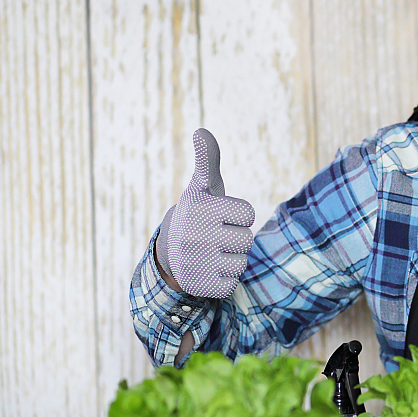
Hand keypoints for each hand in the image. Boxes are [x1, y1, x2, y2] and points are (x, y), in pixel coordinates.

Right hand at [156, 128, 255, 297]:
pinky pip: (233, 283)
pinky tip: (208, 270)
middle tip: (214, 236)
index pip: (248, 215)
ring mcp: (197, 263)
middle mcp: (196, 236)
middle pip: (247, 240)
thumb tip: (201, 131)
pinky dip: (225, 278)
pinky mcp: (201, 286)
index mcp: (200, 209)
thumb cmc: (197, 214)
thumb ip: (208, 159)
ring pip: (242, 263)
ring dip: (232, 258)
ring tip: (211, 252)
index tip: (218, 216)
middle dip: (235, 238)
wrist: (169, 252)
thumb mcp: (202, 187)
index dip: (238, 216)